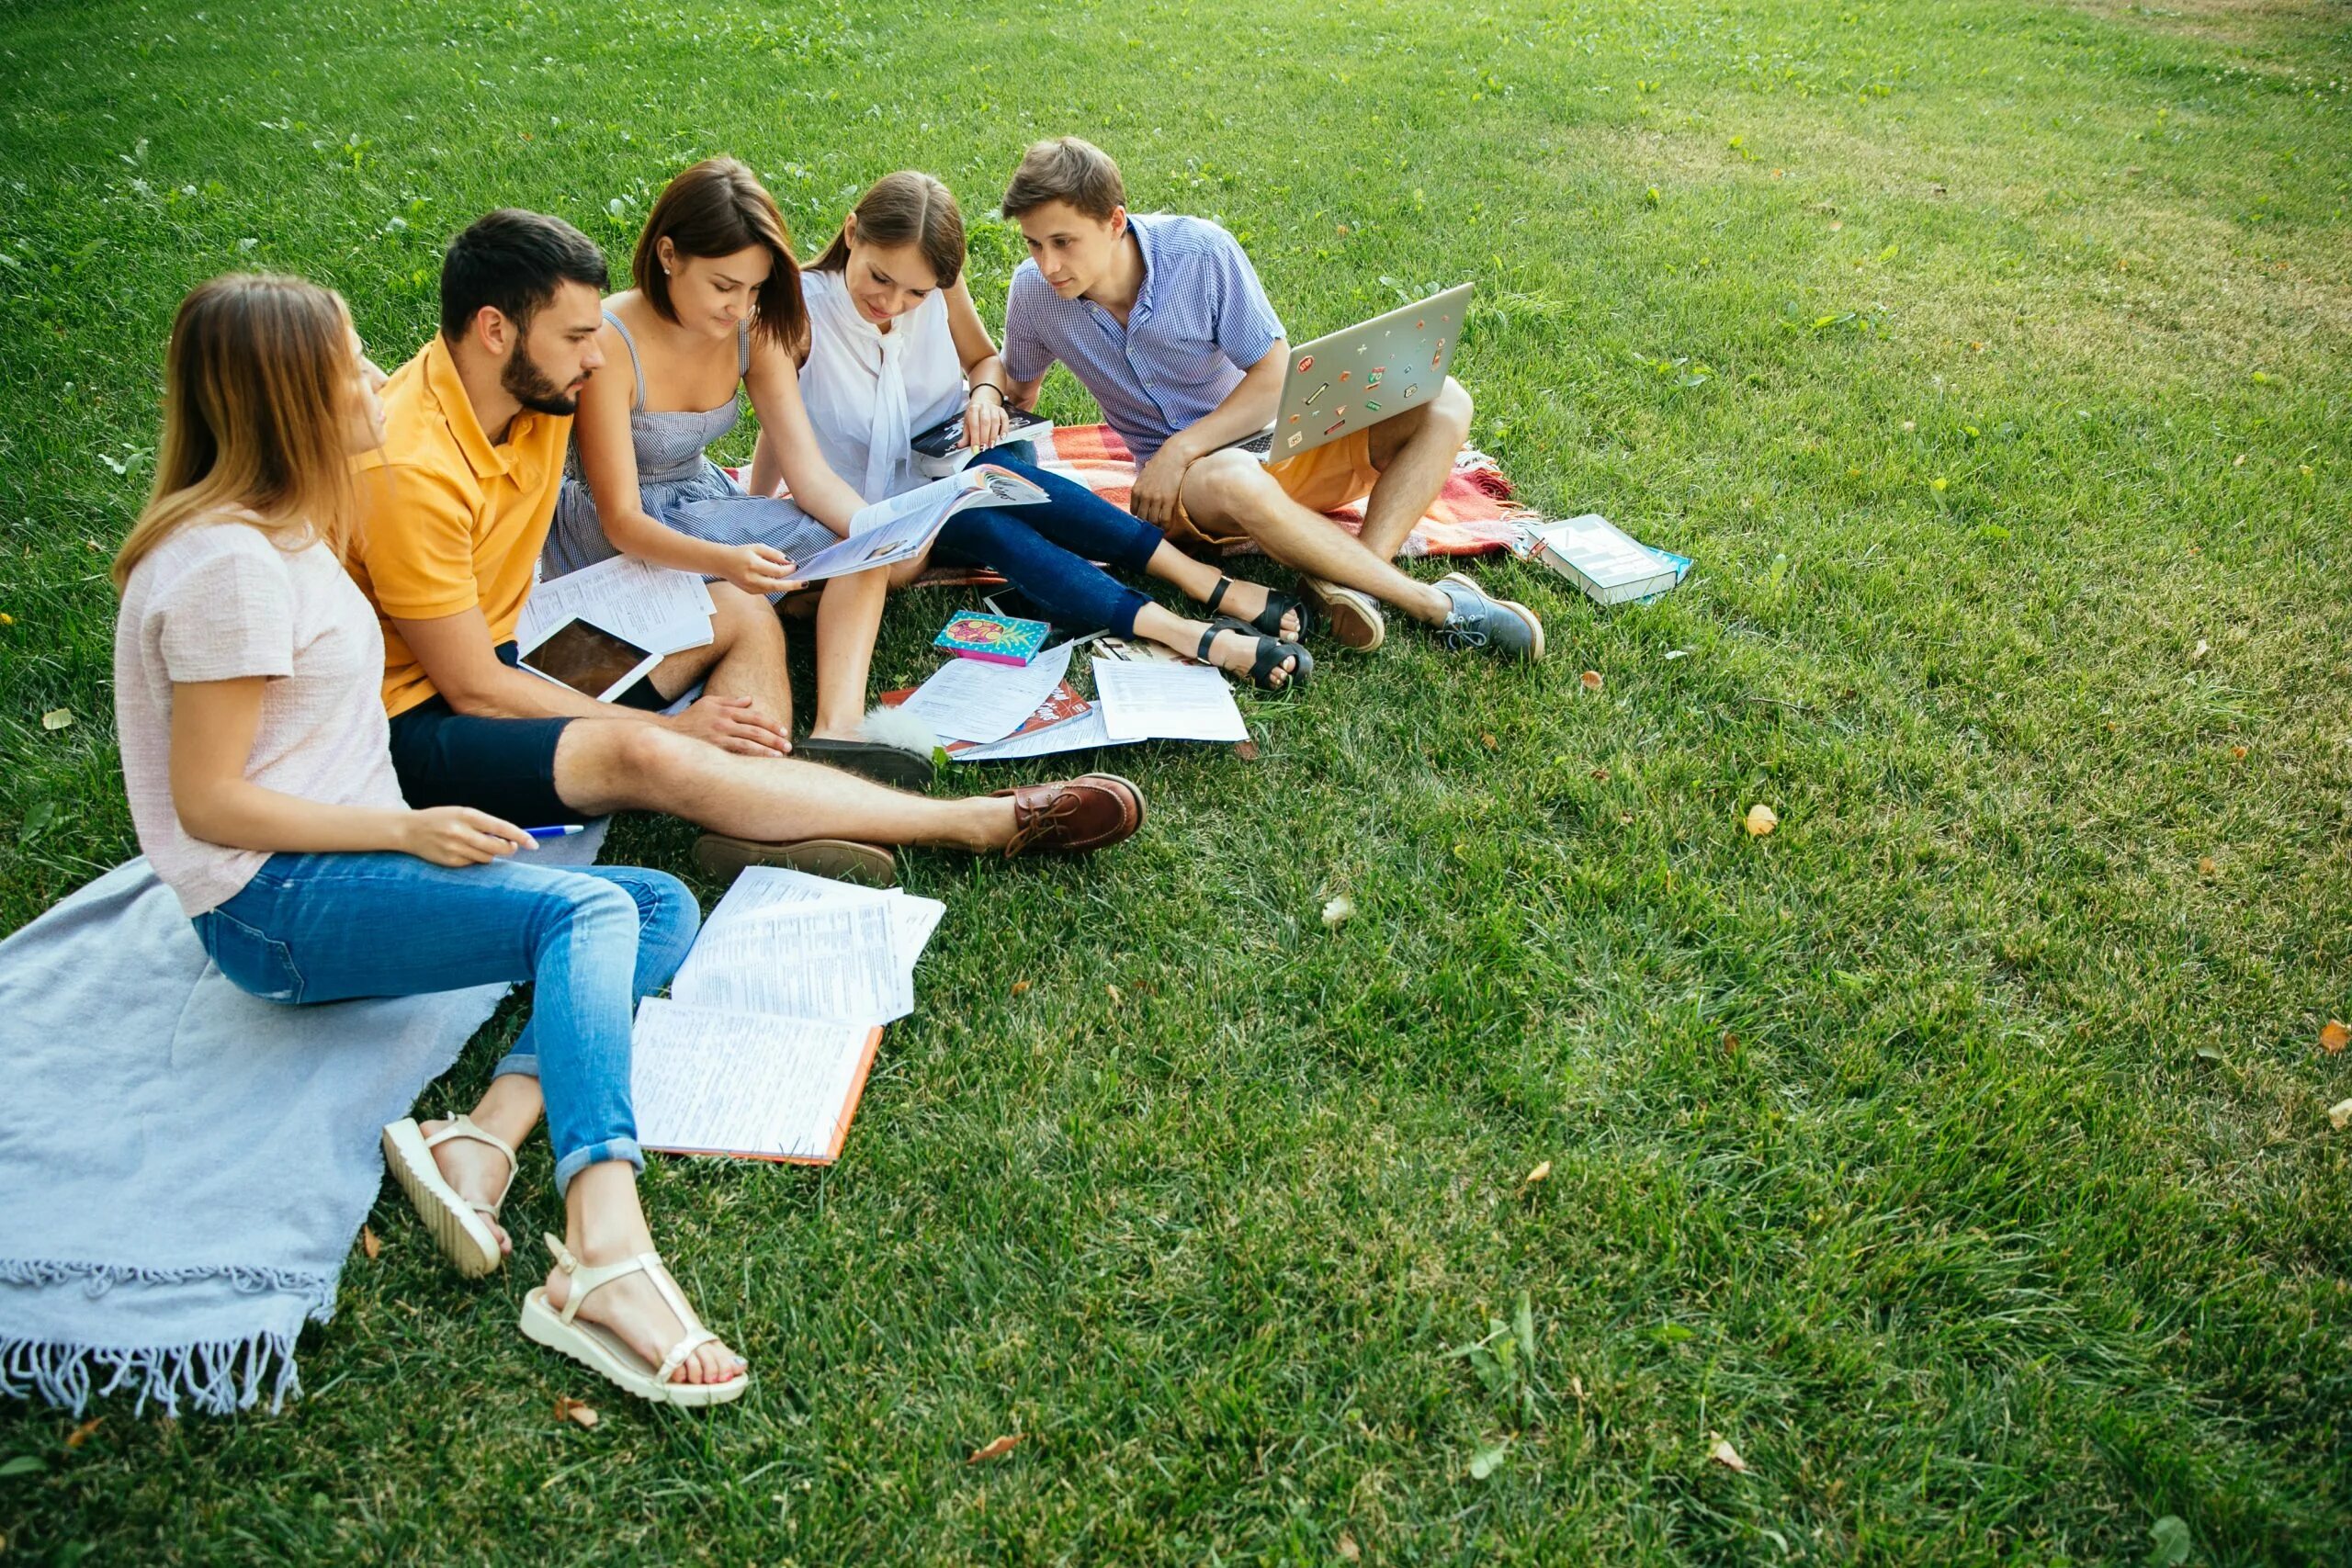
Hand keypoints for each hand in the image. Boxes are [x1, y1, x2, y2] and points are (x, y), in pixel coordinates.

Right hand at [398, 806, 533, 866]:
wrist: (409, 830)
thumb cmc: (442, 819)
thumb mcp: (463, 813)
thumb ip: (485, 824)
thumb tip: (511, 840)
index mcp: (467, 815)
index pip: (501, 827)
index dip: (520, 836)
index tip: (533, 844)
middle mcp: (461, 832)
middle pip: (498, 847)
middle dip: (509, 848)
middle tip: (511, 846)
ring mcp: (454, 848)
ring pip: (487, 858)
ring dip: (490, 853)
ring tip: (477, 844)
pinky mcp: (449, 861)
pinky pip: (473, 864)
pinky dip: (474, 859)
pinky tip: (463, 851)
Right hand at [667, 694, 790, 756]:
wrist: (669, 734)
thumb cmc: (691, 718)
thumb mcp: (709, 703)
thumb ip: (731, 701)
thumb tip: (750, 699)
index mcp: (725, 711)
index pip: (755, 717)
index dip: (771, 724)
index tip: (783, 731)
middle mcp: (723, 724)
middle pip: (755, 731)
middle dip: (774, 739)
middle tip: (788, 746)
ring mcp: (718, 739)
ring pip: (748, 745)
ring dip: (766, 751)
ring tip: (780, 757)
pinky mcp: (713, 751)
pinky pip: (735, 756)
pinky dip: (750, 760)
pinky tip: (760, 765)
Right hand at [720, 542, 796, 596]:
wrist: (723, 563)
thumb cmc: (741, 553)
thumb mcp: (757, 548)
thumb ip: (774, 554)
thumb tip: (789, 561)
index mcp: (753, 565)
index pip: (776, 571)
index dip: (788, 569)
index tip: (796, 565)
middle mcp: (752, 578)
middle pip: (777, 585)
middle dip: (793, 585)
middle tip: (805, 583)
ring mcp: (751, 587)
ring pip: (773, 590)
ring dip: (785, 586)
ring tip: (796, 581)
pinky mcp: (750, 592)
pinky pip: (768, 591)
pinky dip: (776, 586)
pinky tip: (782, 582)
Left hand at [963, 389, 1008, 451]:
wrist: (983, 402)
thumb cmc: (975, 416)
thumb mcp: (968, 424)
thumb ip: (966, 436)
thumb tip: (960, 446)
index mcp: (973, 409)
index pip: (974, 425)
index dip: (975, 438)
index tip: (976, 449)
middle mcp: (983, 407)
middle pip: (985, 422)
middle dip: (984, 437)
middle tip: (984, 448)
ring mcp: (994, 408)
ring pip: (995, 421)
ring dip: (994, 435)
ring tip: (992, 445)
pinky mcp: (1002, 410)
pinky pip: (1005, 419)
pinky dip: (1004, 429)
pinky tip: (1002, 437)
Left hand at [1129, 445, 1191, 526]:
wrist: (1174, 455)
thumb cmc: (1161, 463)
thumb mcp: (1144, 474)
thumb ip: (1141, 486)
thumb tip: (1140, 491)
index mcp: (1136, 490)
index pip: (1134, 512)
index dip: (1140, 519)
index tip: (1147, 521)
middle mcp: (1143, 496)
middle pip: (1143, 519)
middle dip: (1148, 525)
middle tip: (1155, 529)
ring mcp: (1155, 499)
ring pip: (1153, 521)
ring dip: (1157, 527)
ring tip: (1162, 529)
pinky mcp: (1168, 500)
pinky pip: (1164, 520)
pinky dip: (1166, 526)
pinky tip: (1168, 527)